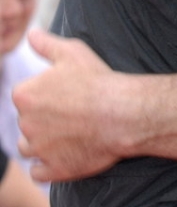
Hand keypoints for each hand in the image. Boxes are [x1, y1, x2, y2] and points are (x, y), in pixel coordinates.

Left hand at [14, 28, 130, 181]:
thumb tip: (31, 35)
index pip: (25, 95)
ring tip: (70, 131)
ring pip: (29, 146)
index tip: (66, 92)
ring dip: (43, 141)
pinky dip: (49, 164)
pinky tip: (67, 151)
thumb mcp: (73, 52)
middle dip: (44, 117)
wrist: (122, 113)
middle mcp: (25, 123)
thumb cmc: (98, 81)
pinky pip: (39, 170)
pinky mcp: (52, 169)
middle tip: (72, 110)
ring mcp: (38, 149)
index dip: (45, 93)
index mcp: (25, 95)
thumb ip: (46, 44)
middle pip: (27, 121)